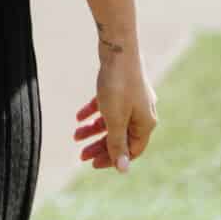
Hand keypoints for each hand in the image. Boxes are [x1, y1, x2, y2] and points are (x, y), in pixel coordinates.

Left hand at [74, 52, 156, 172]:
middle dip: (100, 146)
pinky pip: (108, 105)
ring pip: (113, 121)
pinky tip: (79, 116)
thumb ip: (118, 144)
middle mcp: (143, 113)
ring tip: (75, 135)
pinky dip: (94, 112)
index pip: (131, 151)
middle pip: (121, 137)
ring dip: (94, 130)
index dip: (113, 159)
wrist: (118, 50)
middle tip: (80, 154)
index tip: (92, 164)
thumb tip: (123, 169)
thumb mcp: (115, 119)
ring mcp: (133, 99)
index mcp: (145, 124)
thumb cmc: (118, 86)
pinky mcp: (123, 87)